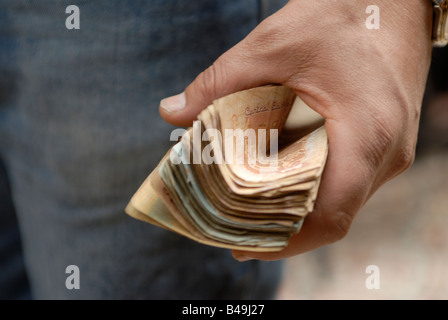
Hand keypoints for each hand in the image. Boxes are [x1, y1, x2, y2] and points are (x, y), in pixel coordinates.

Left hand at [159, 0, 432, 260]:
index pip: (331, 215)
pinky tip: (283, 182)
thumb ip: (220, 82)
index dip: (287, 242)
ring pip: (340, 201)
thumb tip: (172, 113)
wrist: (393, 0)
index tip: (245, 246)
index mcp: (366, 133)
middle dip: (283, 230)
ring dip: (298, 211)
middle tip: (237, 230)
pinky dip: (313, 190)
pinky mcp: (384, 143)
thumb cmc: (342, 14)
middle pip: (331, 215)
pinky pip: (348, 182)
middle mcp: (386, 152)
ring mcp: (390, 151)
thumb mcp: (274, 44)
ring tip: (253, 211)